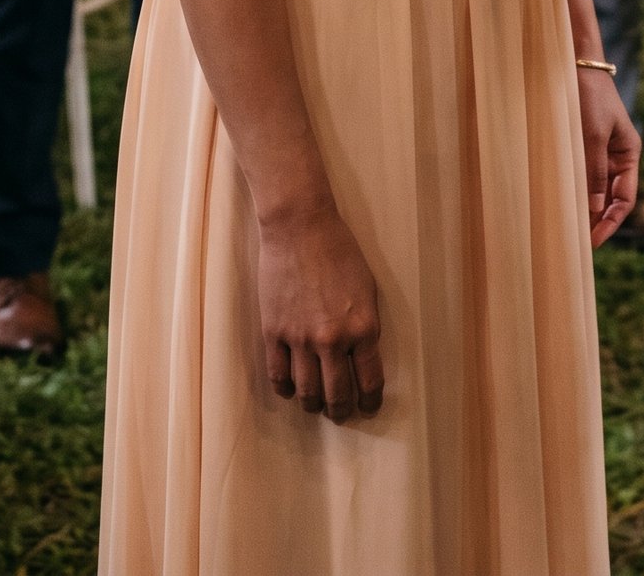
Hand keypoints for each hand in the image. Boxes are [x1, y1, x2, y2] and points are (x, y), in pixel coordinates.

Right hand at [257, 205, 384, 423]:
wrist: (300, 228)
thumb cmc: (339, 251)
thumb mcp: (367, 287)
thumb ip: (365, 325)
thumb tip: (362, 356)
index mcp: (363, 327)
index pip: (369, 379)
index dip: (369, 400)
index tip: (369, 408)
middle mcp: (333, 339)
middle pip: (337, 393)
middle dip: (341, 410)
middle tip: (342, 415)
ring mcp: (300, 338)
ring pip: (307, 391)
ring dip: (313, 405)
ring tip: (316, 407)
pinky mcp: (273, 333)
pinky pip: (278, 375)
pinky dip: (285, 388)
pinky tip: (291, 389)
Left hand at [577, 65, 641, 246]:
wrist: (577, 66)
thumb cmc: (589, 98)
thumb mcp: (593, 135)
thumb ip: (594, 171)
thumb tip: (593, 208)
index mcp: (628, 153)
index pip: (624, 199)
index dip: (610, 223)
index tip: (593, 242)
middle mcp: (617, 156)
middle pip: (610, 198)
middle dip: (595, 220)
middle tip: (575, 243)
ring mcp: (600, 151)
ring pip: (594, 189)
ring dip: (583, 207)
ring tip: (566, 228)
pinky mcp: (583, 145)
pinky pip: (582, 175)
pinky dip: (574, 190)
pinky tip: (560, 202)